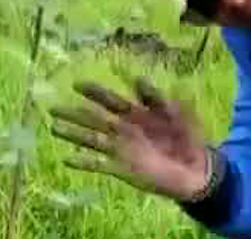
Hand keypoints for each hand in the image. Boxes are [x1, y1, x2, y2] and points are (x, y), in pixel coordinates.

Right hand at [51, 78, 210, 201]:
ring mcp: (121, 149)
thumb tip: (138, 79)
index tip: (77, 84)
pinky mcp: (122, 169)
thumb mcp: (178, 114)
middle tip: (53, 107)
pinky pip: (99, 164)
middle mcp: (123, 130)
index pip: (110, 100)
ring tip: (54, 128)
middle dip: (74, 113)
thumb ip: (158, 99)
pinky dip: (84, 162)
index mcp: (136, 113)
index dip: (95, 92)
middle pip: (94, 119)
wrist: (197, 171)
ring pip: (92, 139)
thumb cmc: (188, 138)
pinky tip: (67, 159)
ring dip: (73, 134)